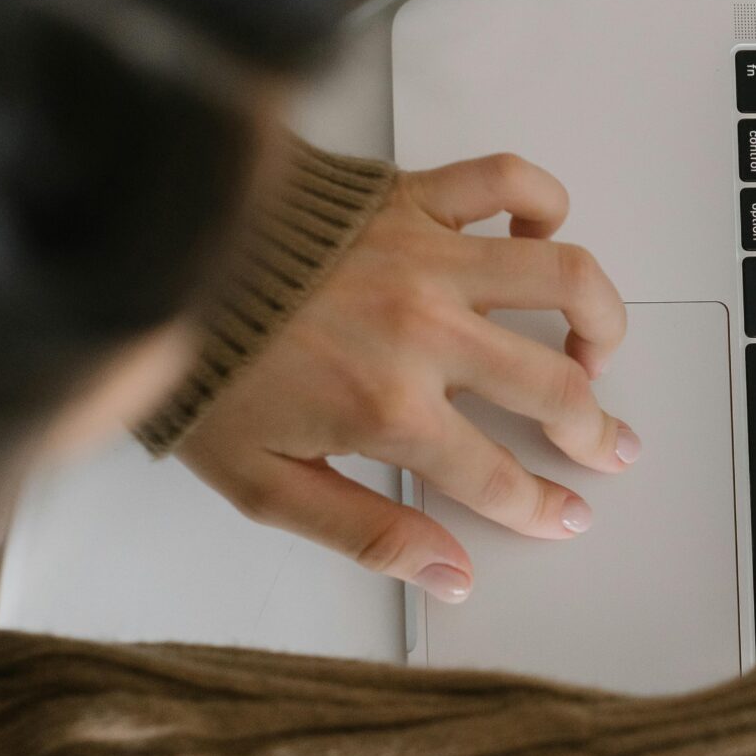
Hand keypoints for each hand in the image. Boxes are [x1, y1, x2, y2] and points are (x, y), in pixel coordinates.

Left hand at [177, 154, 630, 601]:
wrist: (149, 258)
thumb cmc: (200, 366)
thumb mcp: (266, 484)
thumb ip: (367, 534)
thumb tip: (449, 574)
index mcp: (389, 409)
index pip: (499, 476)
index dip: (543, 505)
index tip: (565, 514)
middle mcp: (425, 331)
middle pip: (555, 387)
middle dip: (596, 430)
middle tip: (606, 445)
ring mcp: (426, 257)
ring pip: (563, 276)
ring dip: (600, 318)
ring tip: (598, 346)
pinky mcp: (411, 197)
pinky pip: (507, 181)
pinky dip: (543, 203)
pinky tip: (540, 236)